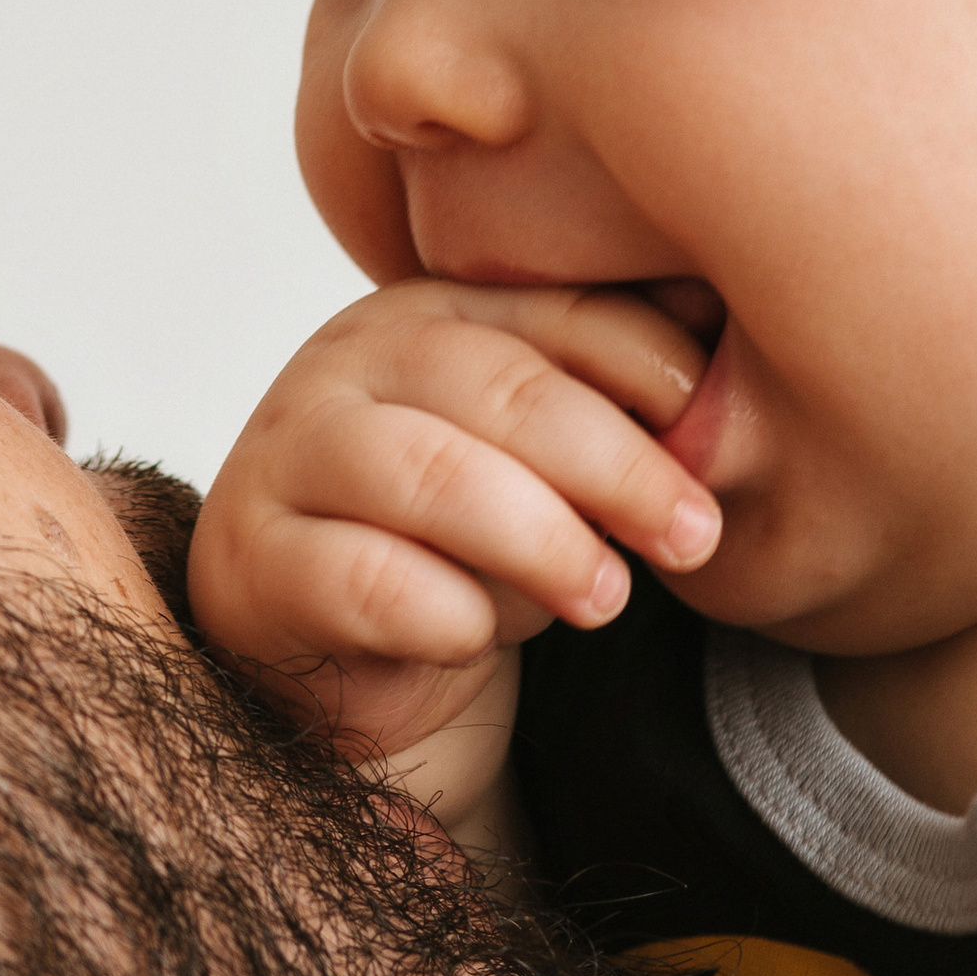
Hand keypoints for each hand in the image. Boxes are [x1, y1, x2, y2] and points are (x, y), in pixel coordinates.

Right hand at [186, 281, 718, 799]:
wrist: (345, 663)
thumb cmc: (466, 547)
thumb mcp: (550, 470)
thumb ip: (614, 405)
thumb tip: (721, 333)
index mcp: (432, 312)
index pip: (556, 315)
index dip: (651, 371)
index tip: (722, 439)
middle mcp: (346, 362)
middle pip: (495, 387)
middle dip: (613, 463)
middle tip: (692, 536)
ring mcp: (285, 456)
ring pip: (425, 472)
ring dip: (538, 538)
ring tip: (606, 598)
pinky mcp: (253, 563)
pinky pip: (362, 580)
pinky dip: (443, 612)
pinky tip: (481, 635)